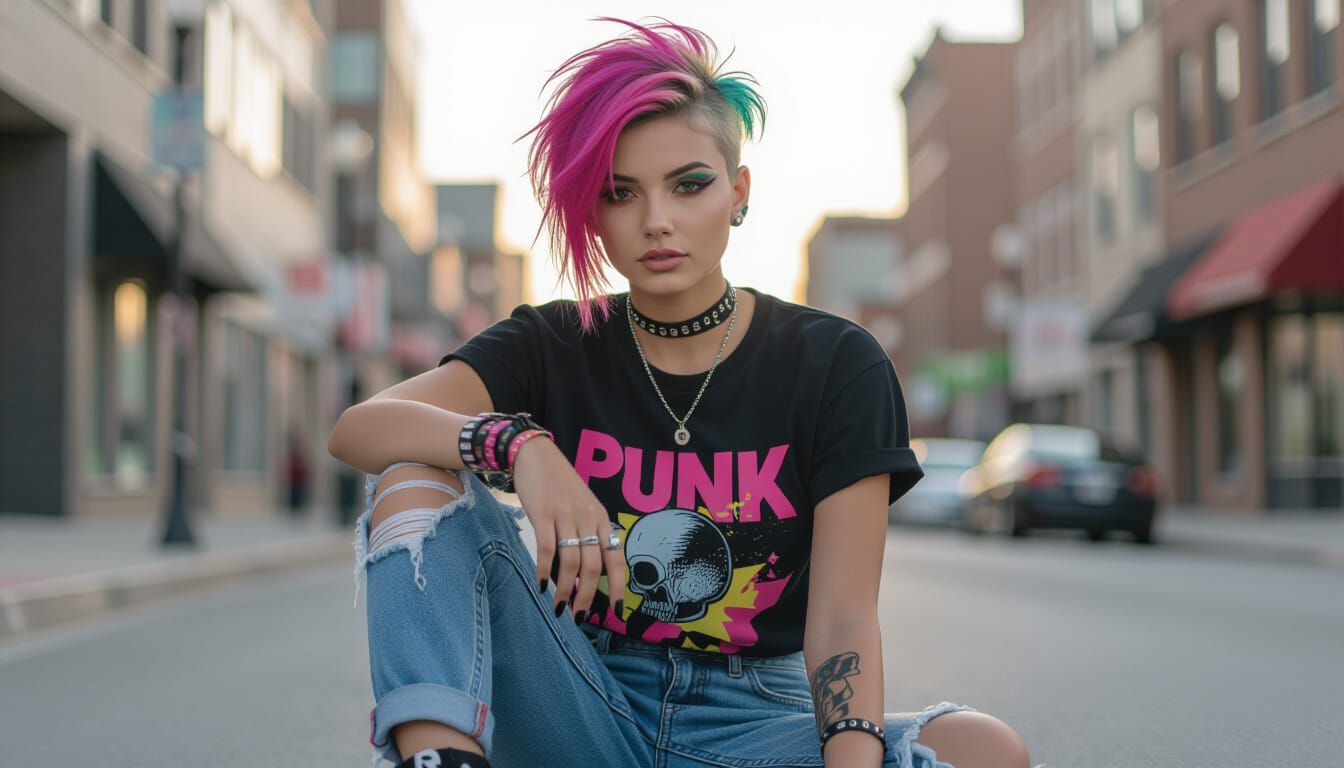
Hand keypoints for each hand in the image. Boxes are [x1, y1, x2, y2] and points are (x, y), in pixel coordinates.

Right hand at [511, 438, 626, 623]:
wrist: (536, 454)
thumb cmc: (560, 486)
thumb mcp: (583, 507)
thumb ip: (588, 535)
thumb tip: (586, 574)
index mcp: (602, 518)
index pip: (616, 558)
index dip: (618, 586)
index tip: (616, 610)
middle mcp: (588, 518)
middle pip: (593, 567)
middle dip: (587, 597)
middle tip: (579, 617)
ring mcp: (566, 515)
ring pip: (571, 561)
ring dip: (565, 590)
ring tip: (559, 607)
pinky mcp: (543, 513)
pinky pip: (546, 548)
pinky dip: (544, 570)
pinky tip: (541, 584)